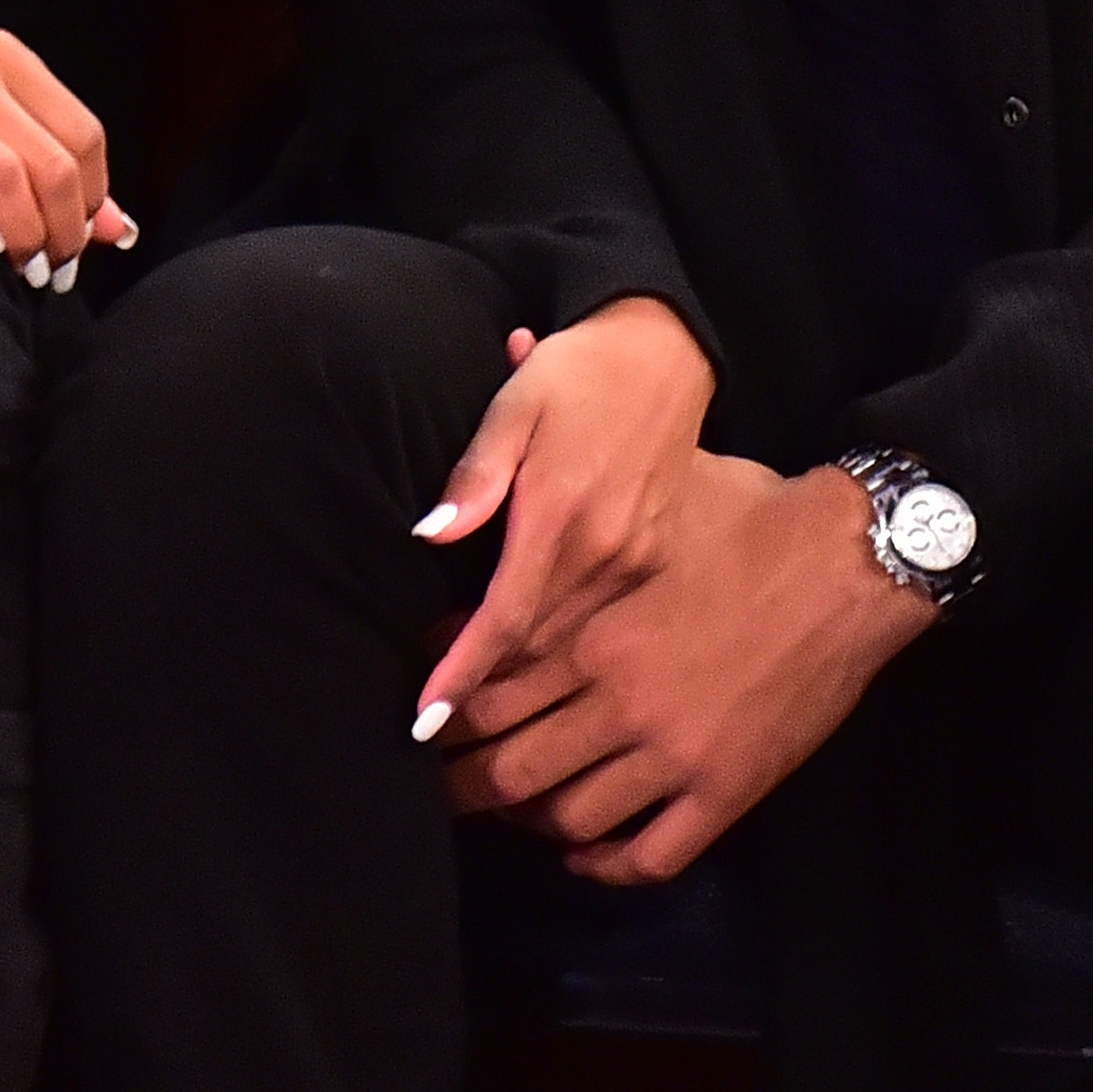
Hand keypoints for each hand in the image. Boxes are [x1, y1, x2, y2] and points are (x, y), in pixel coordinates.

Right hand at [0, 18, 137, 288]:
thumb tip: (118, 229)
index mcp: (3, 57)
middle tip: (52, 273)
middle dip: (64, 231)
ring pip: (5, 175)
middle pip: (52, 163)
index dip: (92, 201)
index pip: (83, 136)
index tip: (79, 244)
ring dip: (23, 236)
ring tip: (19, 271)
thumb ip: (41, 154)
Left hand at [410, 295, 714, 730]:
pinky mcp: (657, 562)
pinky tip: (537, 680)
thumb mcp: (518, 402)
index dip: (461, 672)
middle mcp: (606, 554)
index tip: (425, 721)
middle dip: (485, 697)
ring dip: (526, 687)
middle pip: (536, 647)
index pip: (504, 618)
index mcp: (564, 515)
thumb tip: (431, 533)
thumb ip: (477, 473)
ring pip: (570, 648)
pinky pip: (601, 629)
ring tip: (474, 730)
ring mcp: (639, 564)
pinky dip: (565, 660)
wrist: (667, 353)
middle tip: (434, 737)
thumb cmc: (578, 372)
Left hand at [435, 456, 935, 885]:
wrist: (846, 561)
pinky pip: (649, 854)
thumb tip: (503, 540)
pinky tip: (583, 854)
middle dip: (464, 784)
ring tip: (511, 814)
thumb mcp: (645, 516)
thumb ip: (571, 553)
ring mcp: (675, 755)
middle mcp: (622, 701)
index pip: (491, 693)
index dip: (450, 714)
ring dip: (529, 823)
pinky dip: (605, 865)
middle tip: (440, 788)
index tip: (427, 721)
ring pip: (571, 817)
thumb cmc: (745, 518)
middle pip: (514, 767)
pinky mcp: (726, 790)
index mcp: (594, 632)